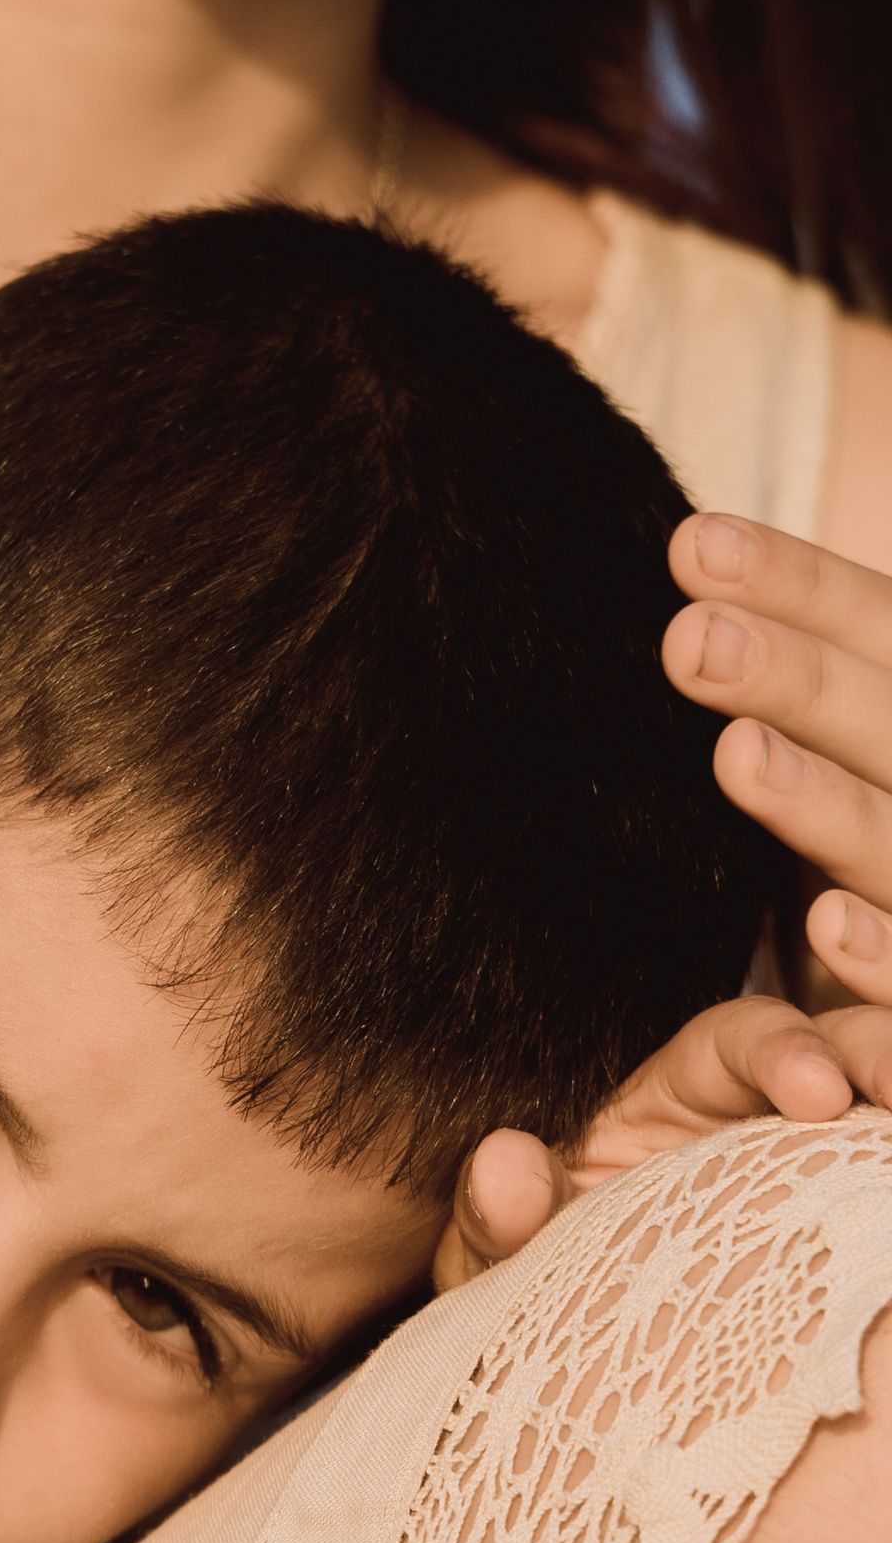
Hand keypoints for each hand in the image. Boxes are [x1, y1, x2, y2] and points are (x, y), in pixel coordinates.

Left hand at [435, 995, 891, 1290]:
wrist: (567, 1382)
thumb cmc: (542, 1287)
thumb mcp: (506, 1253)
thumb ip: (497, 1211)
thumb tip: (500, 1167)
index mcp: (685, 1091)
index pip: (746, 1038)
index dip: (788, 1049)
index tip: (817, 1094)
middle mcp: (765, 1118)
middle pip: (850, 1056)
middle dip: (887, 1060)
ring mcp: (817, 1173)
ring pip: (881, 1119)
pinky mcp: (846, 1230)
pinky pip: (875, 1196)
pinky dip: (884, 1194)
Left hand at [662, 512, 891, 1004]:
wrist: (884, 995)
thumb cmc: (838, 853)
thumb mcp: (819, 756)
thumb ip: (773, 693)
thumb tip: (673, 569)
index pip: (877, 629)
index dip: (798, 586)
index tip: (690, 546)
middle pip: (887, 720)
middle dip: (796, 678)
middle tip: (686, 638)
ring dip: (821, 802)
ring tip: (736, 753)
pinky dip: (881, 954)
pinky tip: (822, 926)